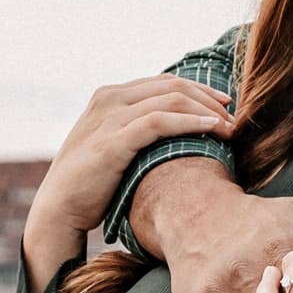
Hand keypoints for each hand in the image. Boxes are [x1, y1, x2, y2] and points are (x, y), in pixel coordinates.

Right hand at [23, 78, 233, 292]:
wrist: (58, 209)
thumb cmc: (90, 184)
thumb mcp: (112, 147)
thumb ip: (135, 131)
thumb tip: (174, 135)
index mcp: (109, 96)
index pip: (164, 82)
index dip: (199, 91)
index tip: (224, 107)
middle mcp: (109, 100)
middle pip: (172, 86)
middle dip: (208, 98)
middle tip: (234, 116)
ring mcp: (109, 118)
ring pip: (171, 99)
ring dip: (207, 111)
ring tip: (230, 127)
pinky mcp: (113, 141)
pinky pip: (160, 122)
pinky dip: (191, 122)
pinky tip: (212, 129)